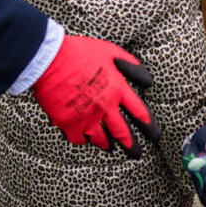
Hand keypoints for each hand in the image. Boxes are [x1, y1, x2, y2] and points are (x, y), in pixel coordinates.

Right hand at [30, 34, 161, 156]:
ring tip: (111, 148)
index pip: (140, 114)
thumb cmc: (80, 52)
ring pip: (102, 141)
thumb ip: (132, 67)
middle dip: (133, 146)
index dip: (150, 127)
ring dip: (108, 145)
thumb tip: (148, 82)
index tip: (155, 137)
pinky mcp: (68, 124)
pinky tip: (86, 138)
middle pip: (124, 134)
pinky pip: (80, 139)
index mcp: (118, 90)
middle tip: (137, 154)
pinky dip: (84, 139)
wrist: (50, 59)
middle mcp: (105, 108)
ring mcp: (86, 118)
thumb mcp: (111, 52)